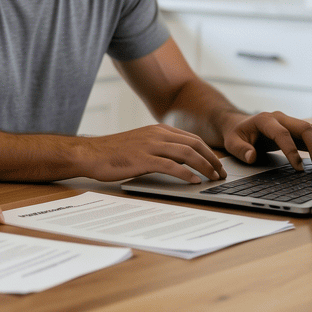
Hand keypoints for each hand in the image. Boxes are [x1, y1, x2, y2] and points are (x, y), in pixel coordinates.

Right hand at [77, 125, 225, 182]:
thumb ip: (160, 149)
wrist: (91, 154)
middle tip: (221, 174)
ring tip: (213, 178)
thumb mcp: (141, 145)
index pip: (192, 139)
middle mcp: (157, 134)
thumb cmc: (114, 153)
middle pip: (195, 144)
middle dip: (212, 160)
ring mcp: (150, 146)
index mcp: (158, 130)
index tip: (218, 165)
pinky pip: (171, 166)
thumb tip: (181, 162)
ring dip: (204, 166)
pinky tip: (194, 182)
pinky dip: (186, 174)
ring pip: (187, 153)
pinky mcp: (143, 159)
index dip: (209, 152)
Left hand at [220, 111, 311, 170]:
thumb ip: (241, 150)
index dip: (292, 151)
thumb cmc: (236, 135)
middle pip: (304, 127)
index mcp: (265, 120)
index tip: (298, 168)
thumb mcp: (231, 142)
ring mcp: (289, 122)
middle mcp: (280, 118)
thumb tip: (252, 157)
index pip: (283, 134)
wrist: (239, 125)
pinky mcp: (295, 129)